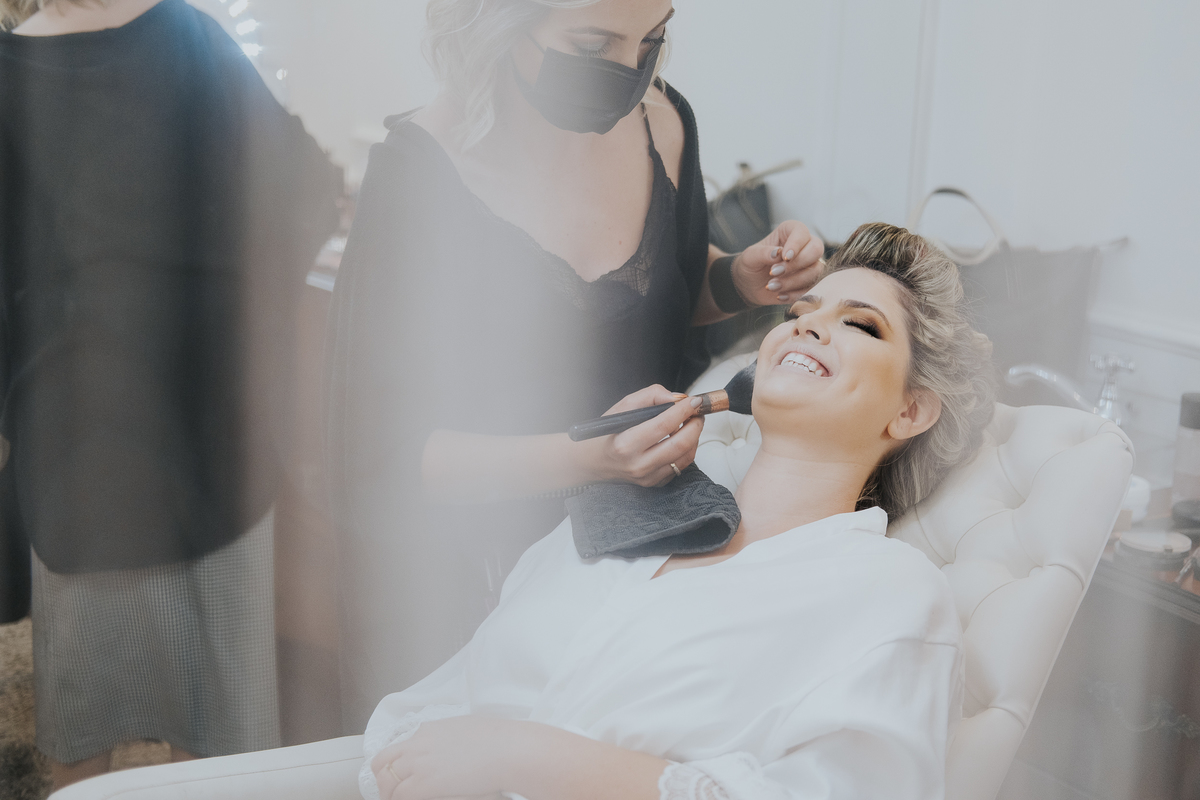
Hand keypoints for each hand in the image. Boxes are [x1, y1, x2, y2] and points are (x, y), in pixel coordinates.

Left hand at [372, 716, 532, 799]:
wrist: (507, 749)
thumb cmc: (498, 739)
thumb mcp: (468, 728)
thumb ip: (451, 735)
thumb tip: (453, 744)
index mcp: (428, 730)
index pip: (401, 746)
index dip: (400, 763)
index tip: (405, 774)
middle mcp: (418, 744)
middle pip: (382, 762)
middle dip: (384, 778)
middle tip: (392, 792)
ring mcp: (418, 764)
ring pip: (385, 781)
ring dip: (389, 793)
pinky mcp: (423, 784)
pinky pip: (399, 796)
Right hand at [576, 385, 702, 486]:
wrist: (595, 461)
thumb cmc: (608, 432)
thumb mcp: (622, 407)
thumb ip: (650, 396)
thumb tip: (677, 398)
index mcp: (625, 444)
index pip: (663, 425)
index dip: (683, 411)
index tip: (694, 401)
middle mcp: (637, 464)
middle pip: (680, 444)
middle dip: (695, 425)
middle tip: (697, 413)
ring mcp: (647, 477)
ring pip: (685, 457)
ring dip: (694, 437)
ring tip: (690, 423)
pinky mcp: (654, 483)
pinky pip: (680, 466)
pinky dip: (686, 450)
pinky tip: (679, 439)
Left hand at [730, 220, 823, 305]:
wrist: (750, 285)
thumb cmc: (751, 264)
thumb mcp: (750, 257)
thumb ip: (763, 253)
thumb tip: (778, 253)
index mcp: (790, 232)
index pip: (802, 232)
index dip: (796, 244)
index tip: (784, 257)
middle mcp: (804, 246)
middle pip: (816, 250)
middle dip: (796, 264)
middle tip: (774, 272)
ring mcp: (809, 264)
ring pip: (815, 271)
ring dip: (792, 281)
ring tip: (771, 286)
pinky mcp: (809, 282)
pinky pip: (812, 288)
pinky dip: (795, 294)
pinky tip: (780, 295)